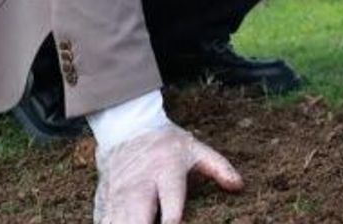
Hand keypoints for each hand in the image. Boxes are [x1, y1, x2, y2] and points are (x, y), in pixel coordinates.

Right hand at [93, 124, 240, 223]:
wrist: (127, 127)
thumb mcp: (195, 148)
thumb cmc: (167, 143)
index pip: (169, 194)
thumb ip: (218, 167)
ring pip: (117, 220)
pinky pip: (103, 221)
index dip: (172, 215)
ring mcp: (119, 193)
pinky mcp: (104, 200)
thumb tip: (239, 185)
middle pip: (137, 213)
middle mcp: (140, 183)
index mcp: (166, 169)